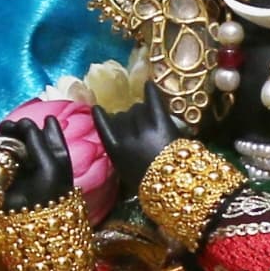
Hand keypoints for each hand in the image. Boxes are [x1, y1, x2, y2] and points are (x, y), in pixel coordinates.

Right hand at [0, 120, 80, 211]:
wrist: (35, 222)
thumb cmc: (50, 192)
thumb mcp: (51, 163)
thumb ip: (38, 140)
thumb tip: (25, 121)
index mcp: (54, 154)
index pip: (44, 130)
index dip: (33, 126)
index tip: (24, 125)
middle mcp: (36, 158)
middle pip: (23, 135)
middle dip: (14, 129)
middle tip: (6, 127)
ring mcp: (17, 166)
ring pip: (7, 144)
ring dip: (1, 137)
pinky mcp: (0, 176)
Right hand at [96, 79, 175, 206]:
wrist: (172, 185)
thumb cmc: (149, 186)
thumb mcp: (126, 174)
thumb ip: (120, 156)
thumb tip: (120, 142)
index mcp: (114, 150)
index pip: (104, 127)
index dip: (102, 117)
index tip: (98, 108)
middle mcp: (125, 136)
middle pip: (123, 116)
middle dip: (129, 119)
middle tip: (137, 125)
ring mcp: (143, 127)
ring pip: (138, 109)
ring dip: (141, 111)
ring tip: (147, 118)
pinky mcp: (161, 122)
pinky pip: (153, 101)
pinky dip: (151, 91)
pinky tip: (149, 84)